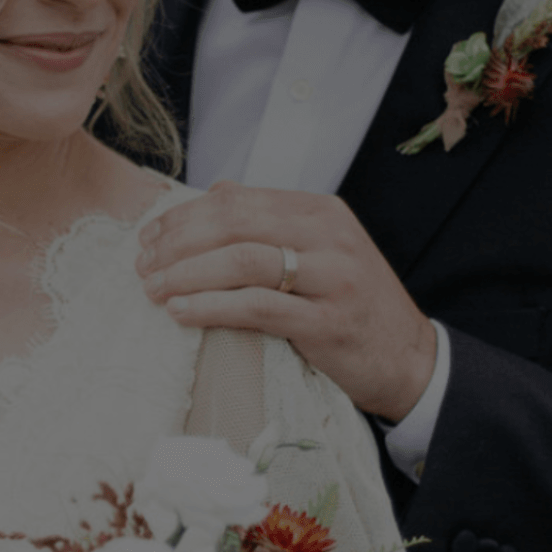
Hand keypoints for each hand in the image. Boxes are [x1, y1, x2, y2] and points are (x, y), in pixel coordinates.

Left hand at [138, 182, 436, 420]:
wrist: (409, 359)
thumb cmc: (353, 306)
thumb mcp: (322, 251)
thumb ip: (272, 221)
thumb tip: (216, 192)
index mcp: (322, 212)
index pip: (238, 201)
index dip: (185, 217)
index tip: (149, 237)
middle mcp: (329, 236)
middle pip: (234, 224)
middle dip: (178, 242)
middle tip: (143, 265)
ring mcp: (332, 277)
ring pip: (242, 261)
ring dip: (186, 274)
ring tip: (152, 289)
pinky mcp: (327, 322)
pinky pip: (257, 308)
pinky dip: (212, 307)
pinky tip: (181, 312)